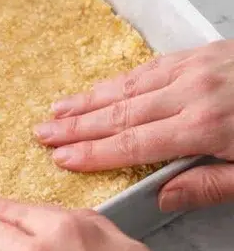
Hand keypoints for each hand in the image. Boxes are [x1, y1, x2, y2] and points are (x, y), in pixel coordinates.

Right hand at [34, 42, 233, 209]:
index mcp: (203, 127)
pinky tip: (104, 87)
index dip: (93, 153)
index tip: (61, 159)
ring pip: (131, 85)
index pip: (133, 144)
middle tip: (42, 133)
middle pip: (122, 113)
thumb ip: (209, 186)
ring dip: (91, 99)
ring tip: (58, 109)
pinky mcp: (205, 52)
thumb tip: (162, 198)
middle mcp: (191, 93)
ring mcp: (197, 68)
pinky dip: (123, 78)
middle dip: (77, 125)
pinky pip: (154, 65)